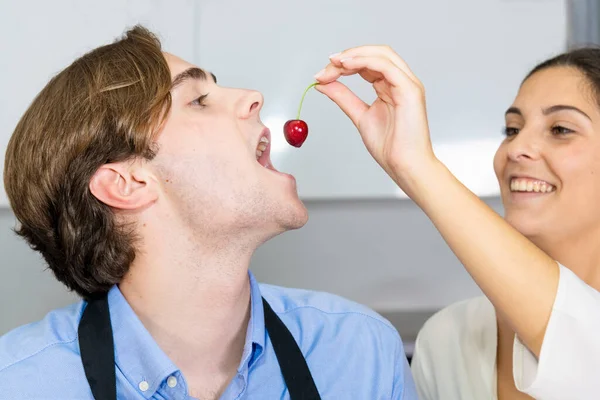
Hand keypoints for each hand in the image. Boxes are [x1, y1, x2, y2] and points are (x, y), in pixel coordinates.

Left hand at [315, 45, 437, 189]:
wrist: (405, 166)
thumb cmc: (390, 147)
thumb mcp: (360, 116)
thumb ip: (343, 98)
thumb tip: (323, 84)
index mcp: (390, 87)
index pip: (367, 64)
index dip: (344, 63)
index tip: (322, 74)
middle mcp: (401, 81)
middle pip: (374, 54)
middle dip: (347, 56)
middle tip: (326, 67)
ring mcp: (407, 83)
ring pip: (381, 54)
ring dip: (354, 55)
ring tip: (334, 64)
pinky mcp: (410, 89)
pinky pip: (385, 66)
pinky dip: (364, 61)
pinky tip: (346, 65)